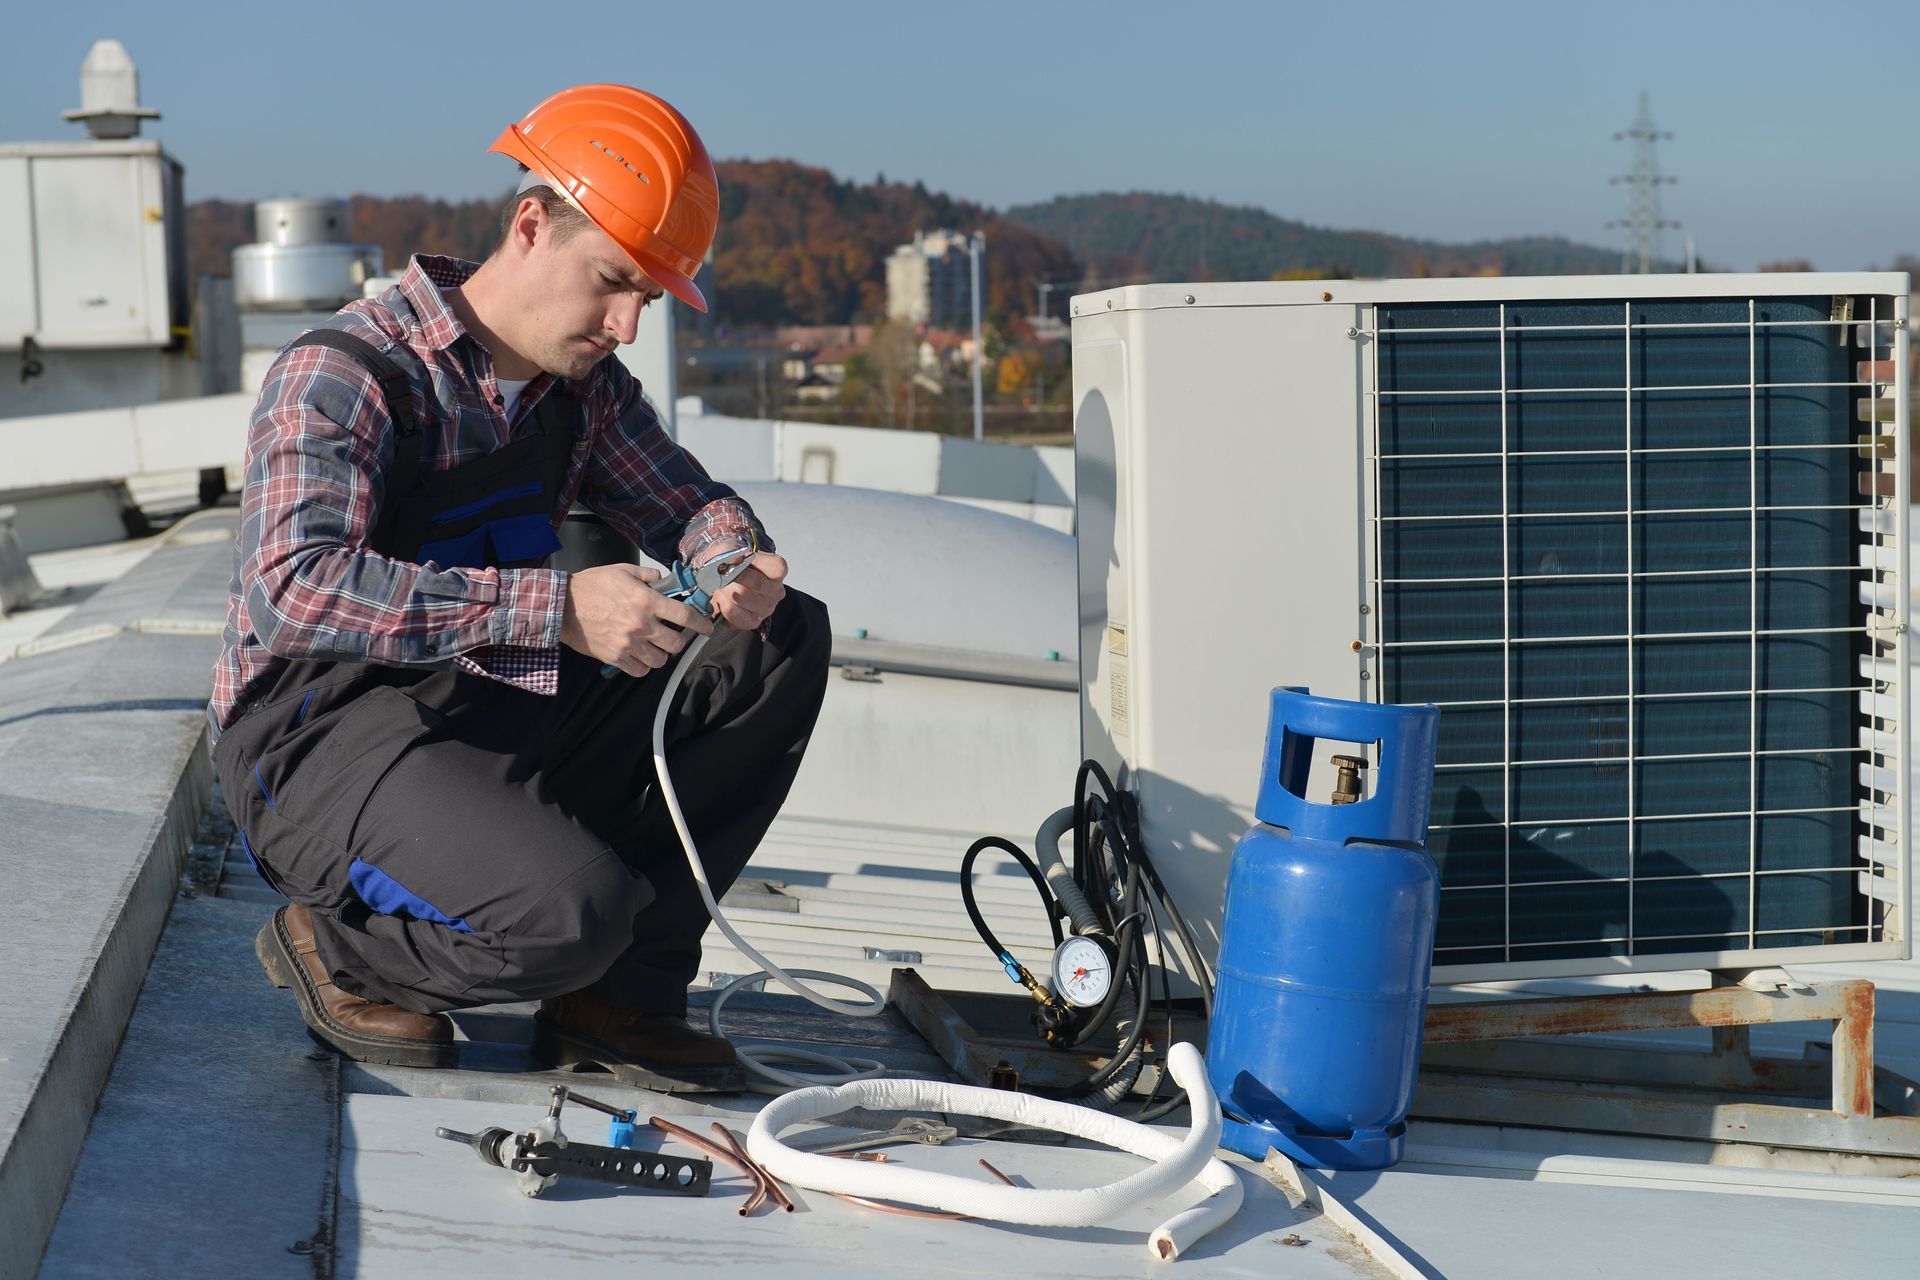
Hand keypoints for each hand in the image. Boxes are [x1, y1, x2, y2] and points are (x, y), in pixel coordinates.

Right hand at [561, 563, 712, 676]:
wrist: (562, 606)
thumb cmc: (592, 585)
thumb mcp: (623, 571)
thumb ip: (649, 576)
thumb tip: (664, 581)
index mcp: (646, 601)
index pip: (685, 616)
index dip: (701, 624)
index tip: (706, 628)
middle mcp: (641, 624)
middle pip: (675, 643)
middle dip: (678, 640)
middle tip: (672, 636)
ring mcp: (628, 643)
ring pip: (660, 660)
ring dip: (660, 654)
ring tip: (653, 646)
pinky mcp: (615, 657)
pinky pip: (640, 671)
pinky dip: (643, 666)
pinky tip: (639, 656)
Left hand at [708, 551, 786, 630]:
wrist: (722, 581)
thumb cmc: (731, 566)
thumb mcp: (730, 551)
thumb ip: (731, 552)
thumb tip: (732, 561)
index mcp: (776, 571)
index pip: (777, 567)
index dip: (757, 562)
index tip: (739, 559)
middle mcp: (775, 591)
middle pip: (757, 583)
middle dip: (735, 577)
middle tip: (722, 573)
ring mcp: (766, 608)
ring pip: (740, 598)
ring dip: (724, 590)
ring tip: (720, 586)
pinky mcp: (752, 621)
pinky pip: (732, 612)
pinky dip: (722, 604)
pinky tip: (723, 599)